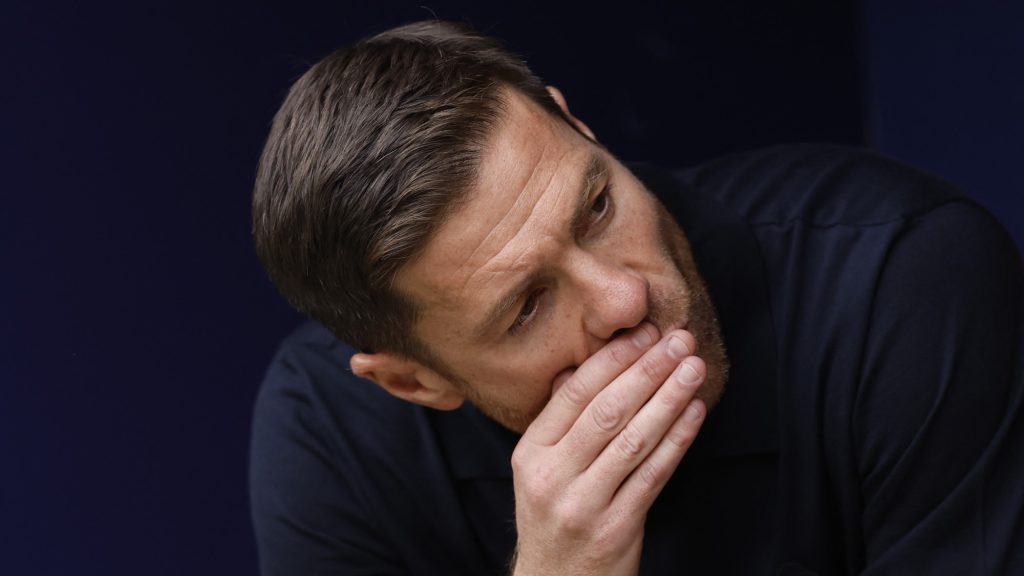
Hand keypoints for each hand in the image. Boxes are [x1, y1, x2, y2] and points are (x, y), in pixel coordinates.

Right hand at [509, 323, 706, 575]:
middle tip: (679, 340)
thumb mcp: (539, 469)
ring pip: (633, 440)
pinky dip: (677, 440)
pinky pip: (653, 475)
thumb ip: (559, 421)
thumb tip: (579, 366)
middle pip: (606, 411)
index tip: (645, 331)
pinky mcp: (616, 529)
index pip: (574, 393)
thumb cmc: (554, 518)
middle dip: (648, 370)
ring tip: (693, 368)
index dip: (614, 358)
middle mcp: (551, 476)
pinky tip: (694, 414)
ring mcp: (583, 505)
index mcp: (530, 453)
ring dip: (668, 399)